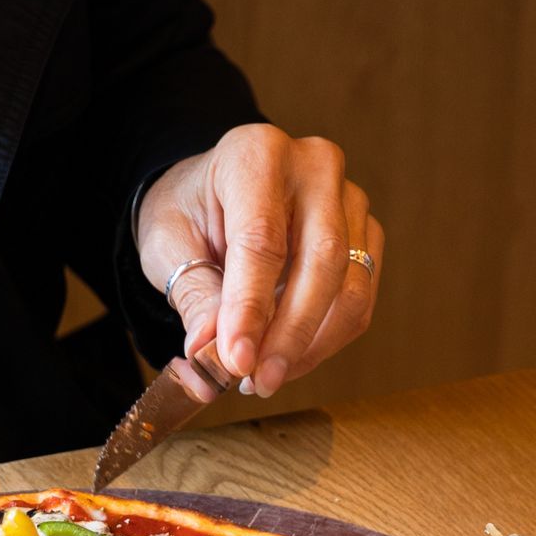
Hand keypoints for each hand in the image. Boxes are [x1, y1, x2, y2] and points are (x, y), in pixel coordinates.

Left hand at [136, 124, 382, 399]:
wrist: (214, 196)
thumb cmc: (191, 213)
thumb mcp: (168, 246)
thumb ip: (193, 295)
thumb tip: (210, 353)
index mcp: (257, 154)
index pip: (262, 239)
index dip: (250, 307)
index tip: (235, 361)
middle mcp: (314, 166)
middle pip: (322, 260)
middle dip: (290, 334)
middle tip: (258, 381)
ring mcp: (349, 199)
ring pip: (350, 287)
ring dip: (311, 346)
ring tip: (265, 376)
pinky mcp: (366, 234)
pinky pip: (359, 300)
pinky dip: (326, 340)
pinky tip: (288, 357)